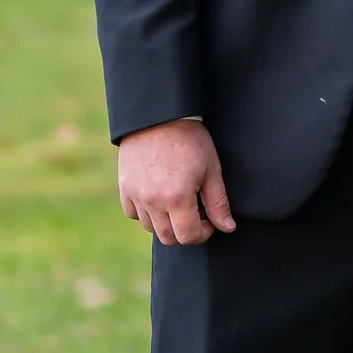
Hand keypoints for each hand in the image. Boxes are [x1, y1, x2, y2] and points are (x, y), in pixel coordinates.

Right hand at [117, 118, 233, 244]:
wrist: (159, 116)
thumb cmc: (190, 139)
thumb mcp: (211, 168)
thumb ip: (218, 202)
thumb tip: (228, 228)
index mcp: (177, 198)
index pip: (188, 236)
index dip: (203, 233)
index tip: (209, 221)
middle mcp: (153, 202)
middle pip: (168, 237)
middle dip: (185, 230)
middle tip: (195, 211)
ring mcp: (136, 195)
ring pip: (150, 227)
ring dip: (165, 222)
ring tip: (177, 201)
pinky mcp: (125, 187)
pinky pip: (133, 213)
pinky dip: (146, 212)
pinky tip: (158, 196)